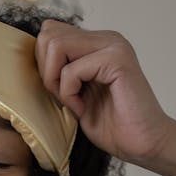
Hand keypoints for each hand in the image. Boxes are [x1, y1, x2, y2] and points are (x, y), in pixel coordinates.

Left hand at [35, 20, 170, 163]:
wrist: (142, 143)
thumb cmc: (112, 124)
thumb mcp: (75, 93)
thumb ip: (60, 71)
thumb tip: (34, 59)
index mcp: (96, 43)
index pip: (50, 32)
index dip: (44, 64)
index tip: (57, 91)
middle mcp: (105, 38)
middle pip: (49, 35)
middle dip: (46, 71)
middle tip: (62, 97)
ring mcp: (113, 46)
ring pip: (56, 45)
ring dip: (55, 80)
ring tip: (72, 101)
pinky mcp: (116, 60)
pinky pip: (70, 70)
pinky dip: (69, 95)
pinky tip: (83, 108)